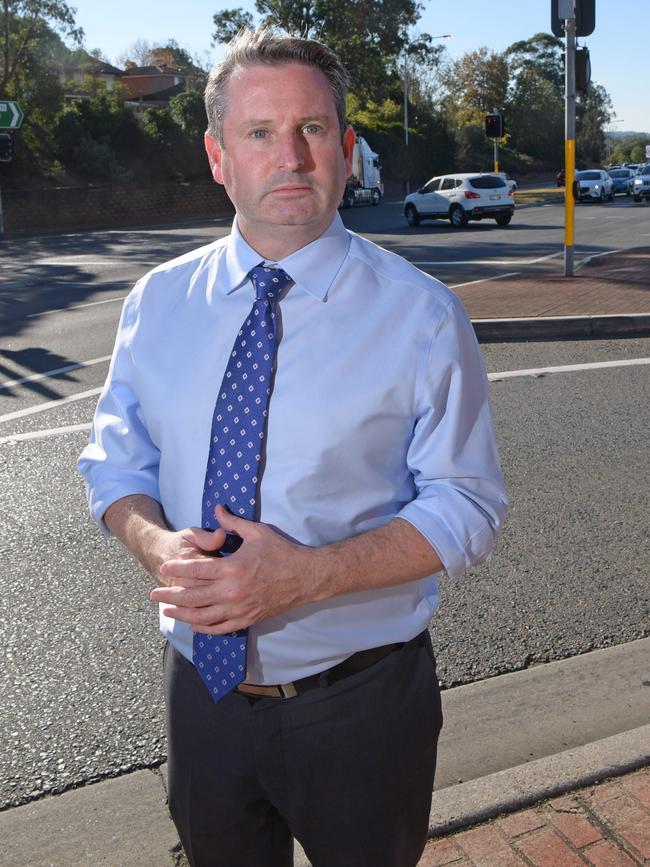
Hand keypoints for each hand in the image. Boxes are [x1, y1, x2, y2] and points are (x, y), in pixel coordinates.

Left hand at [150, 505, 314, 633]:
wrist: (305, 577)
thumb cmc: (282, 552)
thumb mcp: (257, 532)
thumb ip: (233, 522)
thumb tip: (217, 508)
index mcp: (232, 568)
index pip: (196, 570)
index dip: (177, 569)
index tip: (164, 568)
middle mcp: (232, 592)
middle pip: (192, 596)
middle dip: (170, 594)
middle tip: (153, 594)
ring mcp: (239, 608)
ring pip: (203, 616)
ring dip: (182, 614)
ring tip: (168, 610)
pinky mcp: (247, 619)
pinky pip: (221, 628)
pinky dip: (204, 629)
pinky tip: (193, 626)